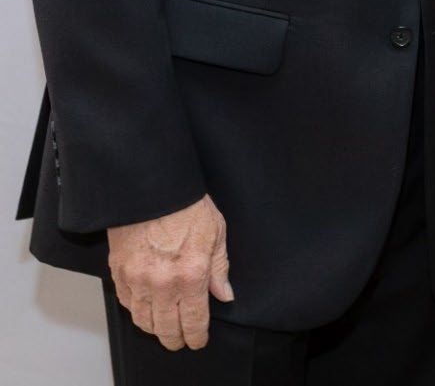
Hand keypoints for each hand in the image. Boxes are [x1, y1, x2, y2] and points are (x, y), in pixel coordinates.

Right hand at [107, 194, 233, 351]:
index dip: (197, 336)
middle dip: (176, 339)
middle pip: (167, 329)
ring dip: (155, 329)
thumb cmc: (185, 204)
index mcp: (191, 274)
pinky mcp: (119, 273)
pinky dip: (137, 311)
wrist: (151, 186)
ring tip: (165, 327)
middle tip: (181, 339)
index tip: (198, 340)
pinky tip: (147, 307)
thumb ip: (219, 267)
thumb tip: (224, 293)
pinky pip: (127, 304)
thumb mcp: (215, 231)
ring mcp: (137, 280)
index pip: (194, 322)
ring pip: (144, 322)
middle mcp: (163, 283)